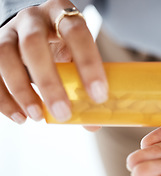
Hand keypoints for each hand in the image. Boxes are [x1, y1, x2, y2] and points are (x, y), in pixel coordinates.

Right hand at [0, 0, 107, 124]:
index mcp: (62, 15)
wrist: (34, 26)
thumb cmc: (62, 43)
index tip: (98, 95)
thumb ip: (85, 82)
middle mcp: (32, 18)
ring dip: (22, 91)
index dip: (88, 64)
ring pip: (5, 56)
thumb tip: (92, 123)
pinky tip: (19, 117)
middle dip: (49, 82)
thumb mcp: (77, 54)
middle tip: (63, 113)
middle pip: (34, 44)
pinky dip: (4, 98)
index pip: (76, 33)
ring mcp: (9, 31)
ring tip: (37, 116)